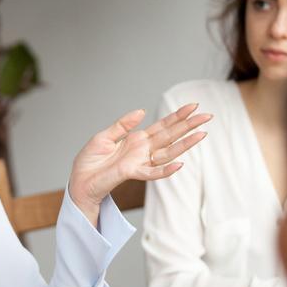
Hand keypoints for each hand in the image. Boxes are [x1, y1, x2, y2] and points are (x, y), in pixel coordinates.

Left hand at [68, 103, 211, 223]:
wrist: (79, 181)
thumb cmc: (89, 162)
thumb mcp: (104, 137)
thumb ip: (122, 125)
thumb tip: (141, 111)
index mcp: (136, 140)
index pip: (161, 126)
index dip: (177, 116)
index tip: (193, 106)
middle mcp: (142, 151)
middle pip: (170, 136)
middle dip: (188, 126)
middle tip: (207, 115)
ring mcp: (139, 162)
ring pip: (167, 153)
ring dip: (185, 144)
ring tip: (202, 134)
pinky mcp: (131, 173)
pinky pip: (152, 173)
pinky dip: (166, 170)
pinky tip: (180, 164)